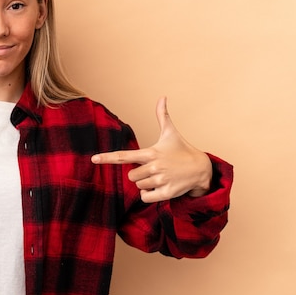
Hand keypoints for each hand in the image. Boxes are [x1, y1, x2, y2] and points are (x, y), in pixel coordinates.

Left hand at [91, 97, 211, 202]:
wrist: (202, 168)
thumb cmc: (182, 150)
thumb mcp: (171, 133)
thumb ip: (162, 116)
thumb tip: (162, 97)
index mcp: (151, 153)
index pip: (124, 156)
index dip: (108, 158)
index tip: (93, 159)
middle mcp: (154, 166)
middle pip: (131, 176)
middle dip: (138, 174)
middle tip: (153, 169)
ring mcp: (161, 180)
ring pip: (139, 186)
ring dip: (146, 184)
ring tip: (160, 176)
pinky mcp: (167, 192)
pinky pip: (146, 198)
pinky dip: (149, 195)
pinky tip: (160, 187)